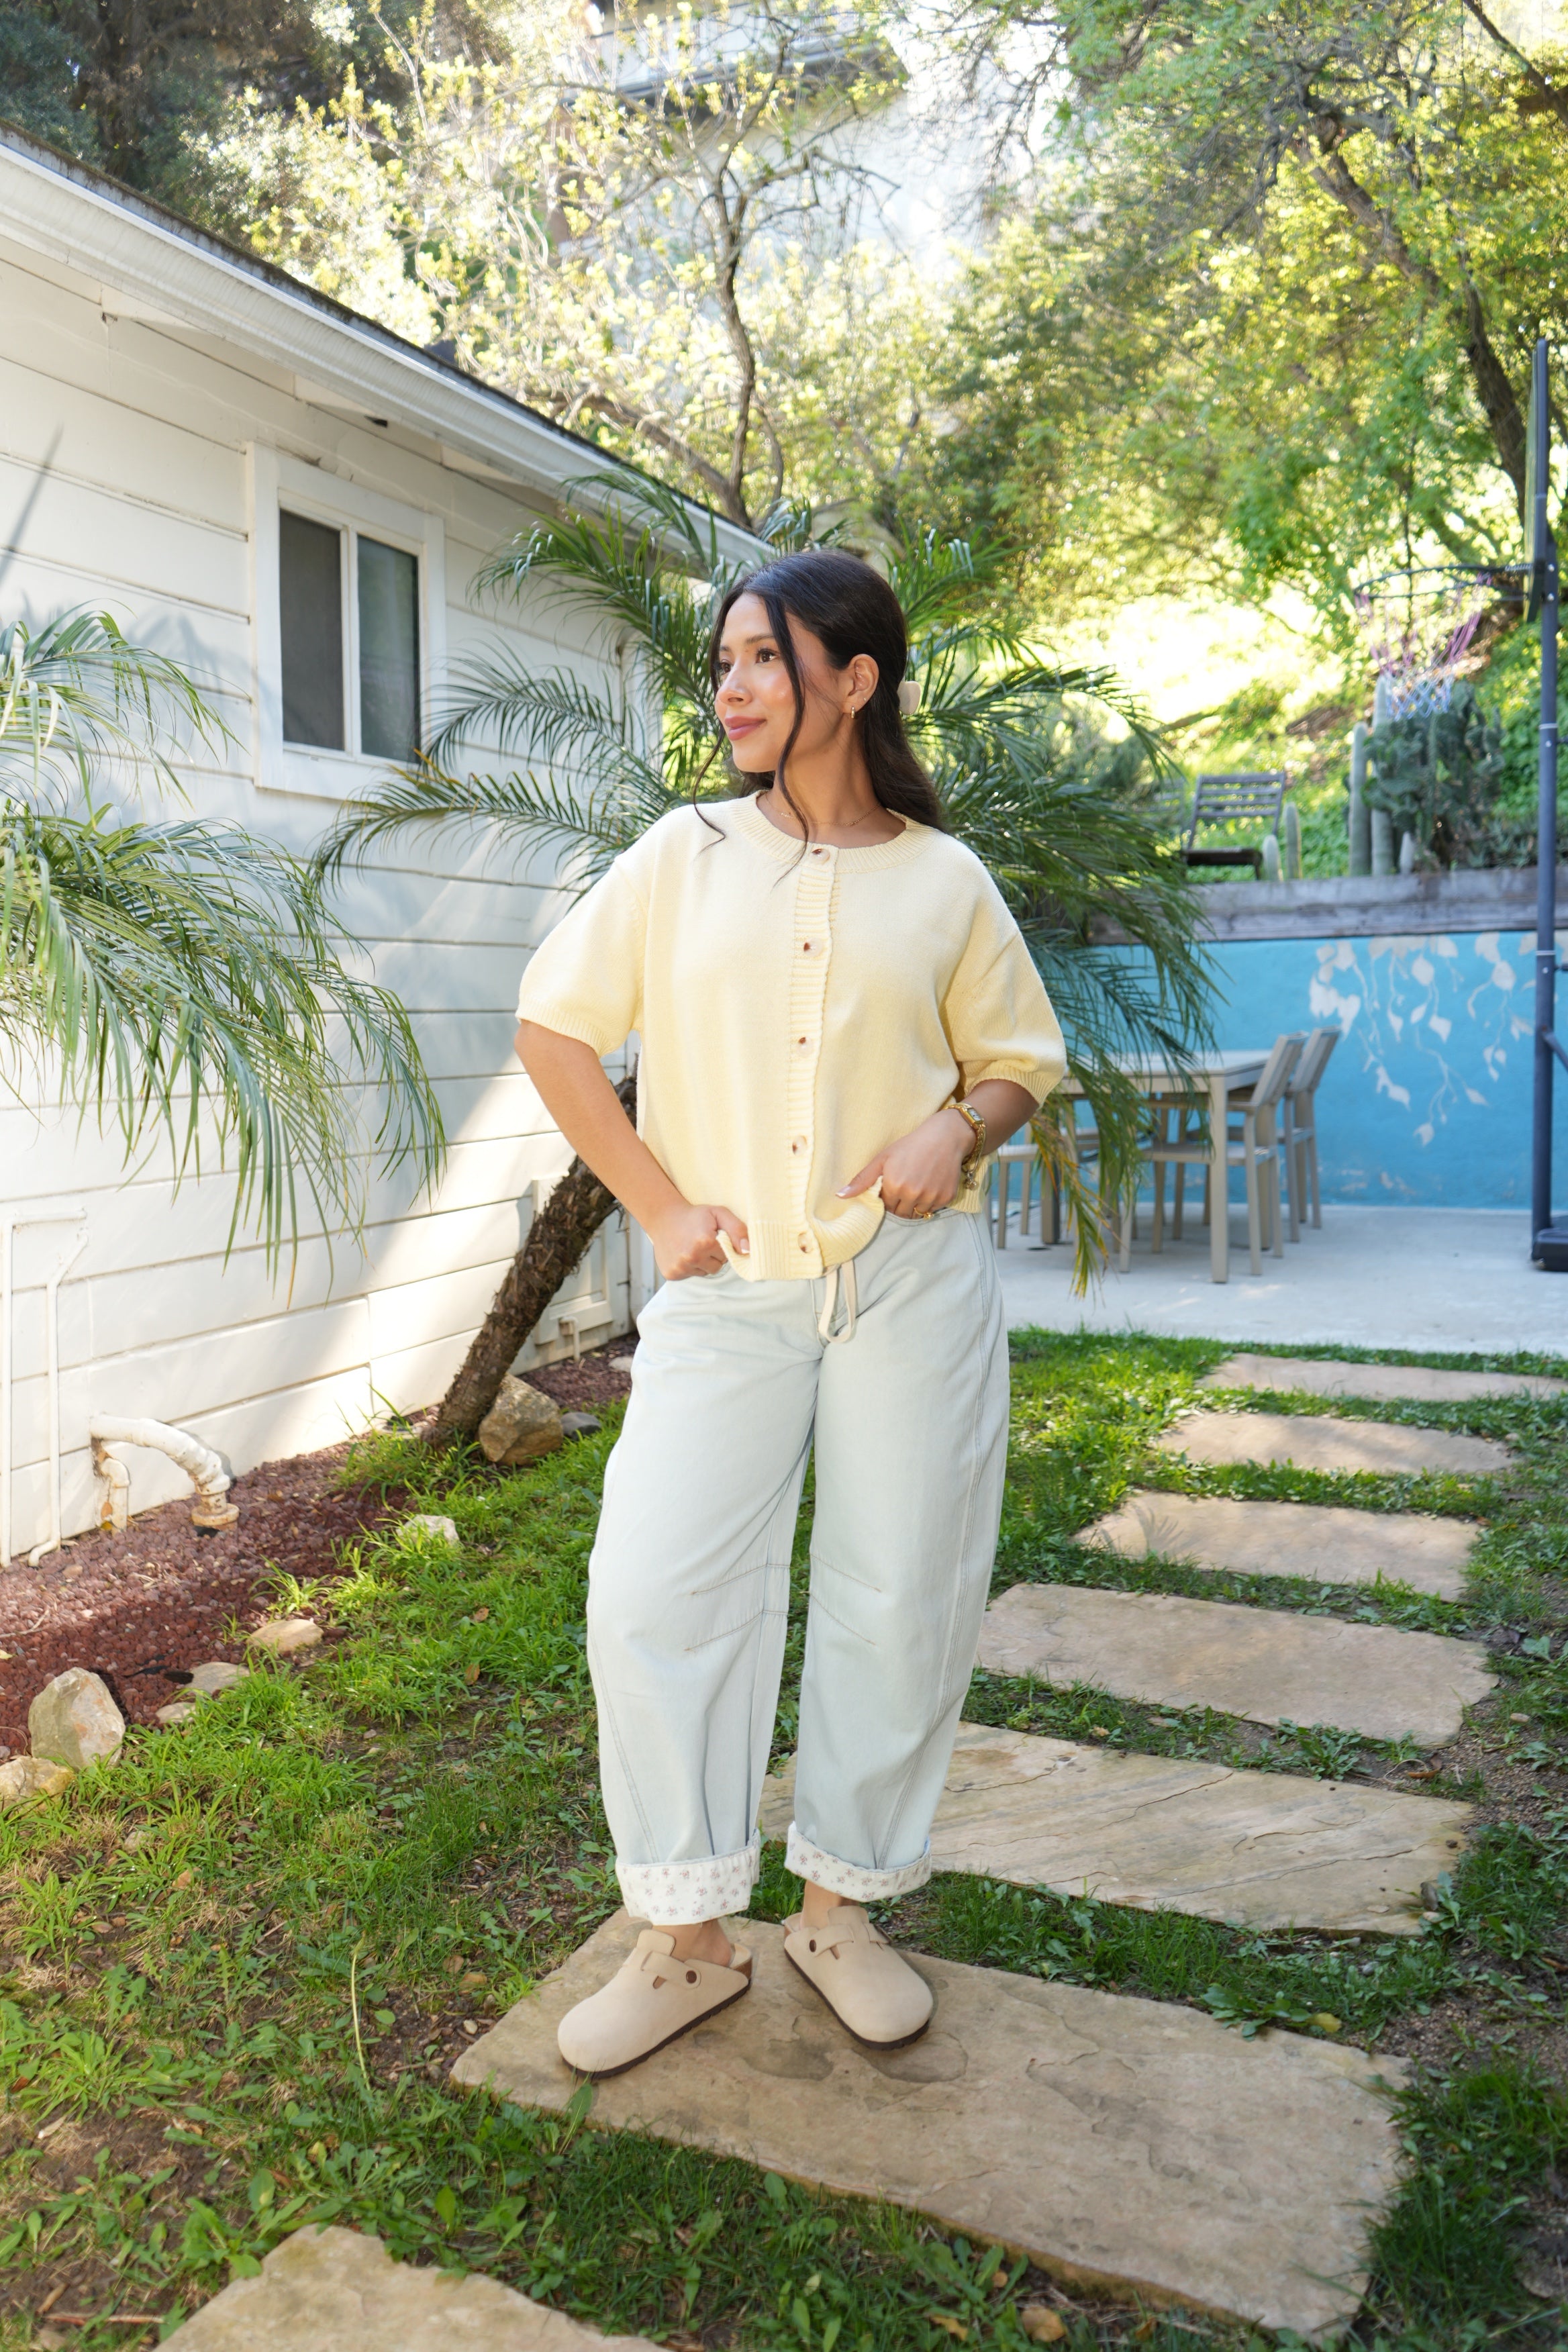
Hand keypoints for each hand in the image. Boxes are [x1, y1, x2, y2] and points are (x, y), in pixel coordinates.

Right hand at [648, 1199, 749, 1277]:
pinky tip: (684, 1253)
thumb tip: (747, 1250)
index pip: (727, 1255)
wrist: (664, 1217)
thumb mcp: (719, 1214)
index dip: (722, 1246)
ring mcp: (680, 1267)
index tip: (713, 1236)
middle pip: (717, 1267)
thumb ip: (737, 1229)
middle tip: (703, 1242)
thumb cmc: (694, 1215)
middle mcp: (691, 1257)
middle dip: (713, 1256)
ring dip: (702, 1262)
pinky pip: (690, 1275)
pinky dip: (689, 1267)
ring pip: (704, 1273)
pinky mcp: (671, 1274)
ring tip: (693, 1247)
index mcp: (705, 1242)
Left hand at [838, 1107, 970, 1219]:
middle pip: (901, 1214)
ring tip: (917, 1187)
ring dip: (914, 1206)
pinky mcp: (946, 1198)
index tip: (893, 1187)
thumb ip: (862, 1180)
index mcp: (894, 1186)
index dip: (888, 1198)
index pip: (886, 1207)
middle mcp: (913, 1194)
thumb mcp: (883, 1159)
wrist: (944, 1137)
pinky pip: (932, 1209)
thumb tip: (840, 1196)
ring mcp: (931, 1197)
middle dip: (900, 1205)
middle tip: (904, 1188)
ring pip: (917, 1214)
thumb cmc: (910, 1146)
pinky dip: (929, 1203)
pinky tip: (929, 1186)